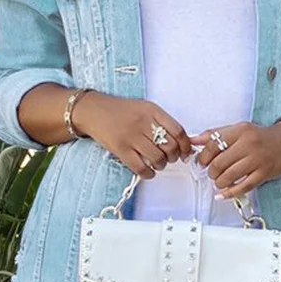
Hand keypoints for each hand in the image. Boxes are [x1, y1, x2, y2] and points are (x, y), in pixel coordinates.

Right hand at [71, 93, 192, 178]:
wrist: (94, 110)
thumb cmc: (121, 111)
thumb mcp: (144, 108)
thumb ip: (161, 121)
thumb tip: (180, 141)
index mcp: (152, 111)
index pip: (178, 131)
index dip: (186, 146)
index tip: (186, 153)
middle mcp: (143, 123)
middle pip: (170, 146)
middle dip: (174, 157)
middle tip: (170, 158)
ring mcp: (131, 136)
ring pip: (157, 158)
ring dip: (161, 165)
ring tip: (158, 163)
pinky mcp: (121, 149)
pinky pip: (141, 168)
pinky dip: (148, 173)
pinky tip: (148, 171)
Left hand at [190, 120, 280, 199]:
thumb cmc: (261, 137)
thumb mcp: (238, 129)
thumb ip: (216, 134)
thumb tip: (193, 140)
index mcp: (240, 130)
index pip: (213, 144)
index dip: (203, 156)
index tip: (201, 161)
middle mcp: (249, 144)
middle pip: (219, 163)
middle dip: (211, 172)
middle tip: (211, 173)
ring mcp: (257, 160)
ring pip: (229, 176)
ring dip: (219, 182)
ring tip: (219, 181)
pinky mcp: (263, 174)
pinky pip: (243, 187)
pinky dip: (230, 193)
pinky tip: (222, 194)